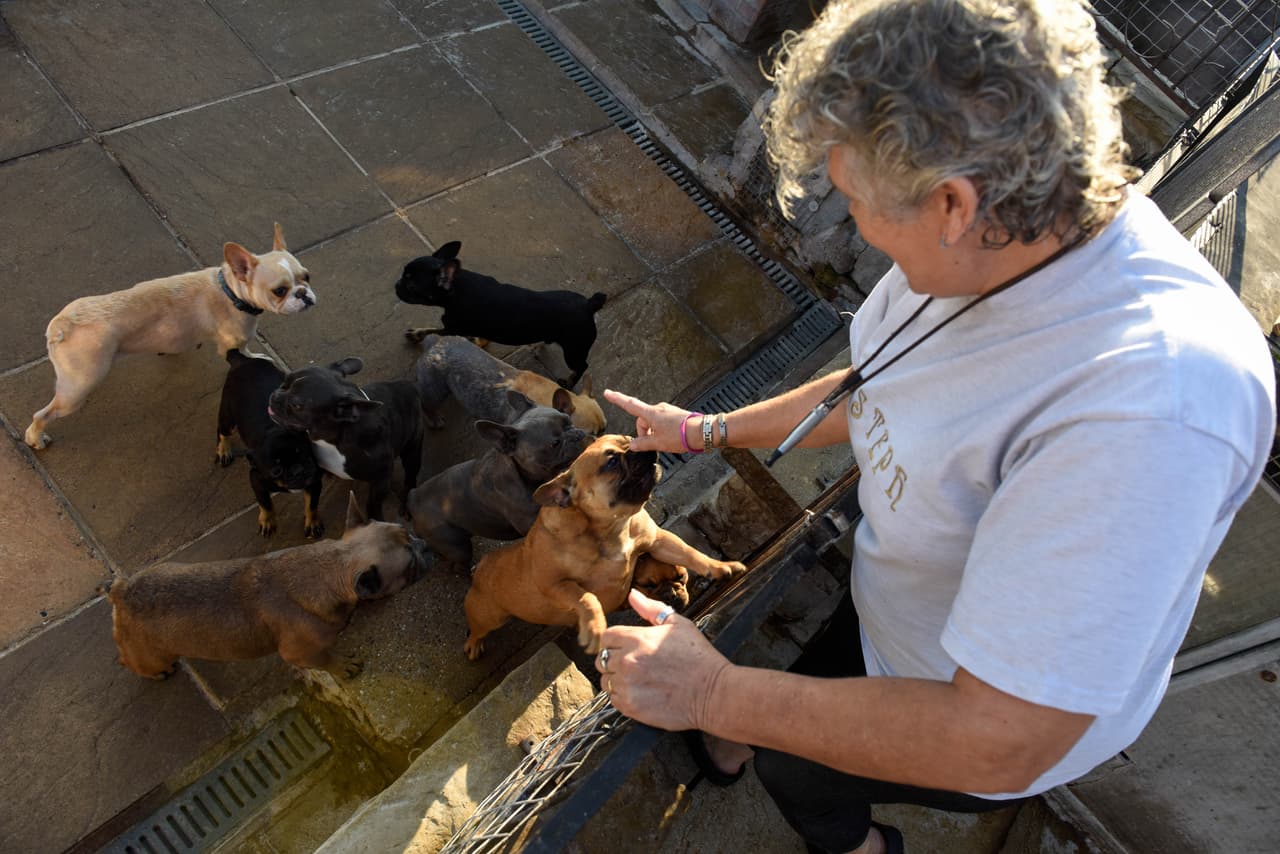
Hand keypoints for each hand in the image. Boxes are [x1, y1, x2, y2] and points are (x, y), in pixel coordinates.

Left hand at [596, 589, 730, 731]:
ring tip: (639, 679)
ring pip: (606, 680)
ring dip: (617, 679)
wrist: (713, 692)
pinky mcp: (630, 707)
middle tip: (635, 664)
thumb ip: (651, 609)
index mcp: (637, 639)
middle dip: (615, 659)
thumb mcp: (678, 624)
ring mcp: (627, 685)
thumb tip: (632, 595)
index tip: (629, 647)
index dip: (617, 641)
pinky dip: (623, 696)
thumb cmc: (698, 657)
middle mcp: (627, 661)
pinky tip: (642, 692)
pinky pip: (613, 699)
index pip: (607, 637)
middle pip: (602, 658)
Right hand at [603, 389, 695, 453]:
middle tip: (653, 445)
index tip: (608, 393)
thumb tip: (632, 444)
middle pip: (643, 420)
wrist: (702, 431)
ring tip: (666, 443)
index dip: (617, 399)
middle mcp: (659, 409)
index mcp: (651, 413)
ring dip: (655, 433)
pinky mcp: (676, 415)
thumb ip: (643, 443)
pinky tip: (672, 439)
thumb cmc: (680, 436)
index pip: (629, 405)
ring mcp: (668, 411)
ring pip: (653, 423)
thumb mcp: (658, 443)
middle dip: (644, 432)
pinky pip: (663, 423)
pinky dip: (663, 431)